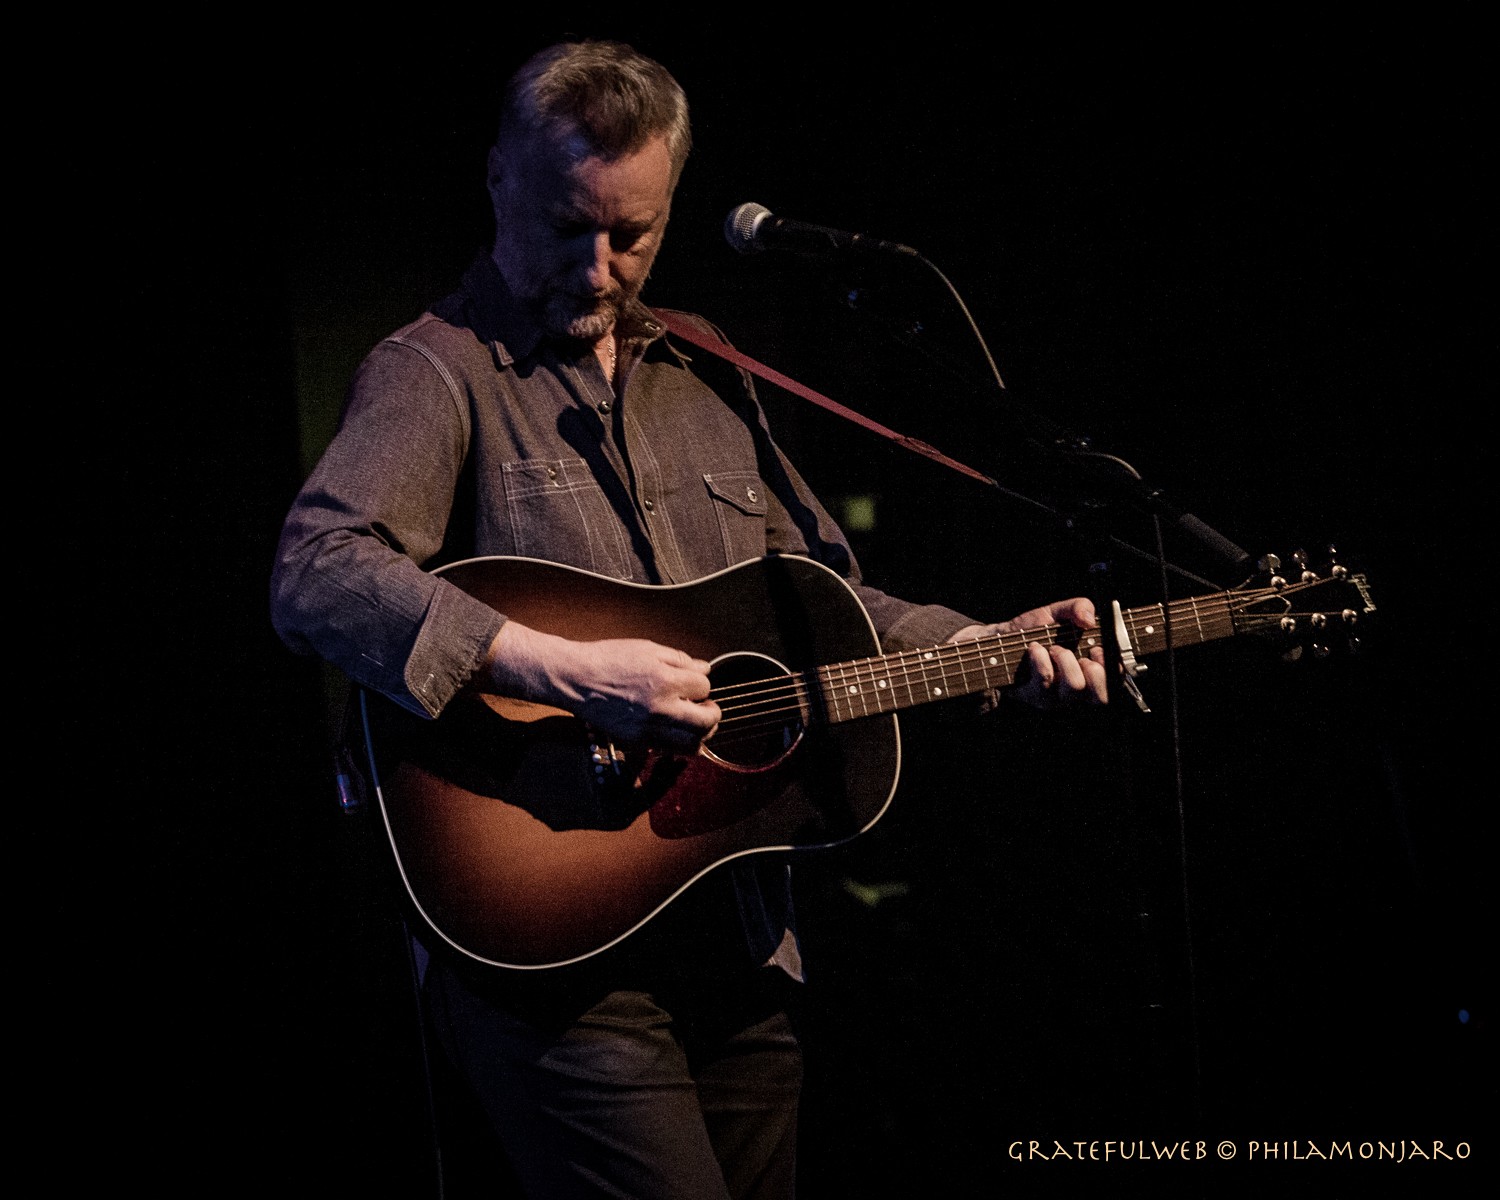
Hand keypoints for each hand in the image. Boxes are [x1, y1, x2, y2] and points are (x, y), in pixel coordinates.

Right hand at [487, 621, 719, 747]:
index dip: (702, 684)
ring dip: (700, 735)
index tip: (693, 682)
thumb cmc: (608, 659)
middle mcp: (660, 708)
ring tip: (695, 724)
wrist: (575, 679)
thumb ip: (680, 660)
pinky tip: (674, 732)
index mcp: (665, 680)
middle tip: (707, 708)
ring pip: (691, 745)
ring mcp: (648, 728)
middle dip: (713, 714)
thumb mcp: (647, 649)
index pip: (704, 688)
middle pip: (706, 721)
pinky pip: (668, 751)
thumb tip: (704, 670)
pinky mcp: (636, 741)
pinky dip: (678, 745)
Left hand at [951, 597, 1107, 708]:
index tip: (1099, 649)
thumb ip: (1079, 607)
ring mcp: (1056, 697)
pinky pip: (1045, 681)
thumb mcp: (1059, 612)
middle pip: (1101, 696)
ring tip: (1052, 647)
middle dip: (1095, 670)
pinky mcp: (1035, 697)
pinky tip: (1034, 649)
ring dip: (1065, 659)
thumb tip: (1090, 620)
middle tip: (1080, 654)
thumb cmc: (1035, 629)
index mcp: (1091, 673)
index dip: (1113, 669)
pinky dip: (1041, 659)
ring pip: (1074, 687)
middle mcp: (1077, 690)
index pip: (1116, 684)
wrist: (1000, 639)